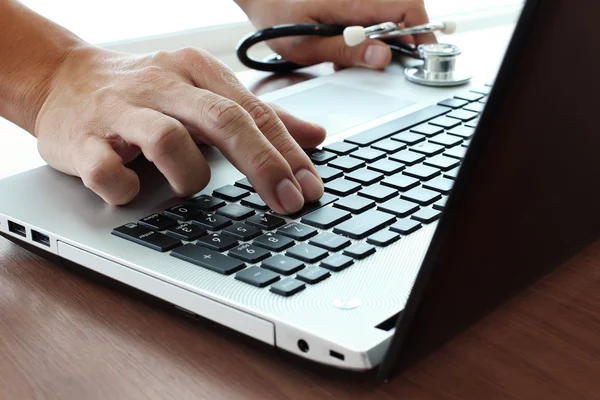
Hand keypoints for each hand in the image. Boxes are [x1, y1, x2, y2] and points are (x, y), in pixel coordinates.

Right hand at [35, 46, 325, 212]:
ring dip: (191, 176)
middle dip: (263, 166)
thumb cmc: (145, 93)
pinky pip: (108, 172)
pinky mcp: (83, 139)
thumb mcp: (205, 93)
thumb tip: (315, 136)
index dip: (287, 153)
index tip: (311, 189)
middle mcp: (162, 85)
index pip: (254, 113)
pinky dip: (126, 190)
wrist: (62, 79)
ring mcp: (120, 111)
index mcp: (196, 71)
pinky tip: (133, 190)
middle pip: (223, 121)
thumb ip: (259, 116)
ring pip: (169, 141)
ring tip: (190, 186)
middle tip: (288, 203)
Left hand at [239, 0, 434, 69]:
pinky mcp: (350, 3)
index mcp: (353, 1)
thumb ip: (347, 51)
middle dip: (402, 41)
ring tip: (355, 56)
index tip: (420, 57)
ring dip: (382, 40)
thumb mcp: (307, 46)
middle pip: (402, 12)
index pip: (407, 8)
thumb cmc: (276, 16)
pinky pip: (371, 16)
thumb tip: (384, 57)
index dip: (421, 33)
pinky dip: (366, 35)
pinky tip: (345, 46)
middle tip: (385, 64)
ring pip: (388, 16)